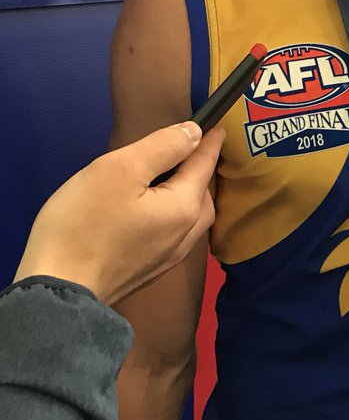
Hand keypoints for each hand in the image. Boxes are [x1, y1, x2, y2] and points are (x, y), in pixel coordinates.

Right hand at [15, 122, 221, 305]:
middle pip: (202, 194)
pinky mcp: (150, 271)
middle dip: (201, 170)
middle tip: (192, 150)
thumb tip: (195, 133)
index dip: (209, 143)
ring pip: (191, 217)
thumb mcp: (121, 170)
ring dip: (189, 194)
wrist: (59, 291)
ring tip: (176, 177)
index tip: (217, 128)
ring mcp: (168, 258)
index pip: (204, 166)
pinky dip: (174, 214)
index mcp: (184, 208)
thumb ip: (162, 148)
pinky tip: (157, 211)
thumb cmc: (85, 223)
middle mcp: (186, 235)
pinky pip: (175, 234)